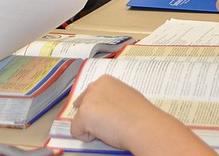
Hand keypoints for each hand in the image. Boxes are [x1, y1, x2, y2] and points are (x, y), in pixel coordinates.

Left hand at [71, 76, 214, 154]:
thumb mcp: (126, 96)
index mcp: (105, 81)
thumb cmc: (139, 113)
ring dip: (91, 126)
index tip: (105, 113)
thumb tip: (109, 108)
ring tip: (109, 128)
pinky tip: (103, 134)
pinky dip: (87, 137)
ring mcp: (87, 101)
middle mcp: (94, 87)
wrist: (142, 124)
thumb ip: (113, 98)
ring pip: (79, 118)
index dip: (97, 106)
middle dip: (91, 115)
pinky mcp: (82, 115)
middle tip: (106, 124)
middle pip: (82, 104)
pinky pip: (76, 131)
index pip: (91, 94)